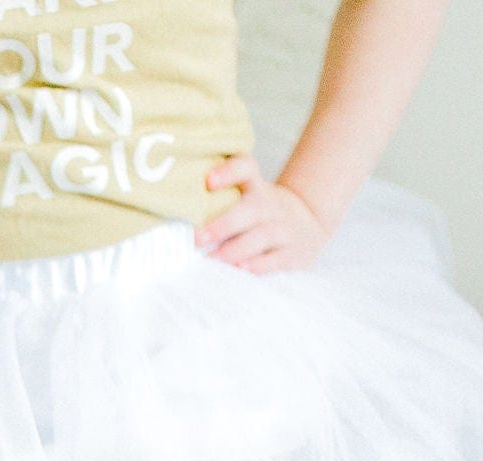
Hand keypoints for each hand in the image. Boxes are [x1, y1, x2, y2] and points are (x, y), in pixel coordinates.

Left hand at [196, 155, 333, 273]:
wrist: (309, 222)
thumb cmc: (261, 212)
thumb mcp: (248, 196)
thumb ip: (219, 200)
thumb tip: (172, 213)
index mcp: (255, 188)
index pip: (246, 168)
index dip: (229, 171)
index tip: (208, 181)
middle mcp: (270, 205)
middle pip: (250, 210)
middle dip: (223, 224)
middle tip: (198, 239)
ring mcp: (284, 229)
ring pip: (261, 237)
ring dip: (234, 250)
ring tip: (212, 260)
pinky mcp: (293, 253)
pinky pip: (275, 260)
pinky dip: (257, 265)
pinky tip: (240, 269)